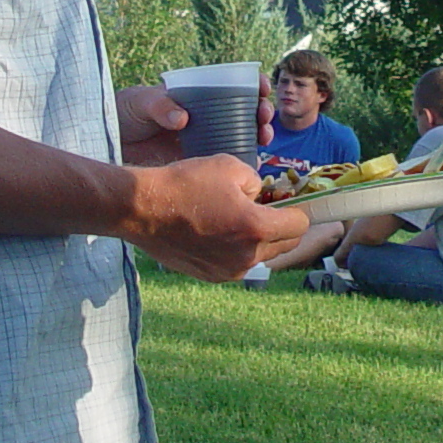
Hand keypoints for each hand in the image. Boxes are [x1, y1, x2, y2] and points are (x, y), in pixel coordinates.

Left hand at [115, 74, 276, 168]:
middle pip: (245, 111)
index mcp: (197, 94)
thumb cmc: (125, 112)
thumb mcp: (140, 102)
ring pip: (242, 135)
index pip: (233, 84)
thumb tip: (182, 119)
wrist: (110, 143)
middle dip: (263, 112)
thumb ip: (159, 105)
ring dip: (259, 135)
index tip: (263, 88)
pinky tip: (254, 162)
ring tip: (263, 138)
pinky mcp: (199, 161)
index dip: (254, 84)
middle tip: (264, 117)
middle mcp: (207, 115)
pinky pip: (227, 160)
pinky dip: (244, 160)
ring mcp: (205, 138)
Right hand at [121, 152, 303, 280]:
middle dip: (282, 226)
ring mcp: (228, 270)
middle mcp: (246, 256)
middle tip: (268, 208)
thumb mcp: (230, 166)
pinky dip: (238, 250)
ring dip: (260, 239)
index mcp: (256, 228)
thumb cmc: (185, 184)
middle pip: (285, 245)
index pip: (299, 225)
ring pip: (262, 256)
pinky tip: (221, 231)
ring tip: (240, 219)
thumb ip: (257, 182)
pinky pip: (238, 264)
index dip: (297, 209)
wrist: (143, 209)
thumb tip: (261, 196)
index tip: (289, 202)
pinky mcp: (211, 276)